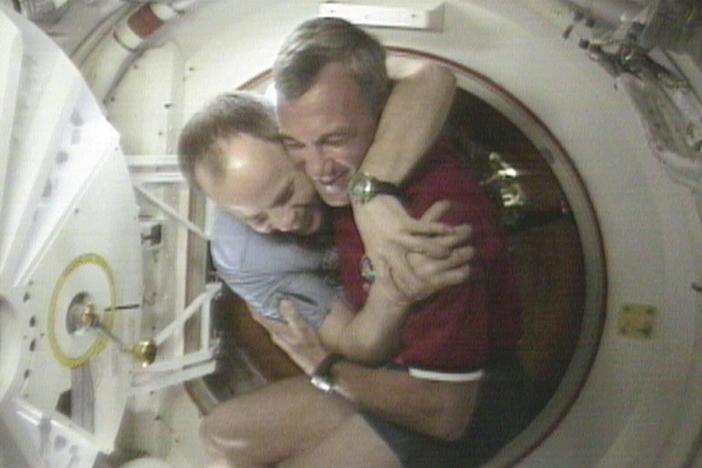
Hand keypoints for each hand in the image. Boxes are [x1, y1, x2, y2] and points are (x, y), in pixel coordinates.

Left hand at [250, 300, 328, 374]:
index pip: (258, 316)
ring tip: (273, 297)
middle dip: (261, 305)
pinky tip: (284, 311)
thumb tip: (282, 301)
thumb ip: (291, 315)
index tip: (250, 295)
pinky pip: (278, 324)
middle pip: (263, 318)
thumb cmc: (308, 345)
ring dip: (270, 310)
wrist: (315, 362)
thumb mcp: (301, 328)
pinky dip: (278, 315)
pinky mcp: (287, 338)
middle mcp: (274, 334)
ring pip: (270, 321)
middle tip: (263, 292)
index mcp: (275, 330)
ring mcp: (280, 337)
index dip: (252, 306)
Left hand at [353, 197, 471, 299]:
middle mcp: (387, 248)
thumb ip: (378, 260)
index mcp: (376, 256)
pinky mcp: (405, 222)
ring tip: (450, 256)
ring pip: (423, 249)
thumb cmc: (369, 224)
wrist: (366, 200)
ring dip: (439, 253)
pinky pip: (427, 229)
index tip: (406, 299)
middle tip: (429, 289)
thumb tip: (377, 280)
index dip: (396, 292)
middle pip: (405, 273)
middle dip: (418, 284)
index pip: (385, 280)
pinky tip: (451, 230)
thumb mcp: (370, 245)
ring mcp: (397, 236)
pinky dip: (441, 229)